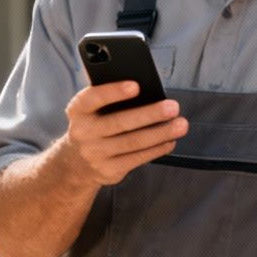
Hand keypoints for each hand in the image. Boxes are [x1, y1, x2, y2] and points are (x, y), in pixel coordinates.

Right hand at [56, 82, 187, 187]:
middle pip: (120, 122)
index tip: (136, 86)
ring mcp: (95, 154)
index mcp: (79, 110)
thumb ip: (110, 100)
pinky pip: (137, 158)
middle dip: (150, 114)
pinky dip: (157, 149)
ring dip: (161, 133)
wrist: (76, 163)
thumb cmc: (94, 126)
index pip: (93, 98)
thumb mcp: (92, 110)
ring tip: (180, 124)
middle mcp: (83, 132)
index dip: (114, 92)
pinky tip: (170, 141)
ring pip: (133, 142)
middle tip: (172, 107)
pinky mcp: (108, 170)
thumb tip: (148, 93)